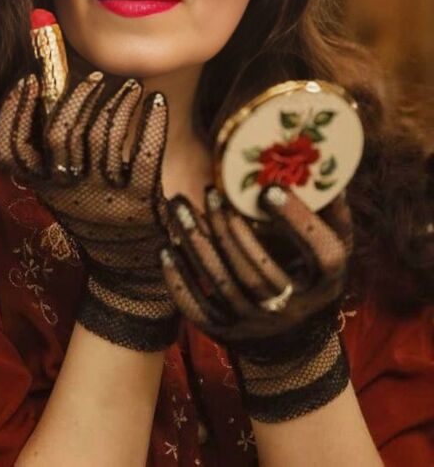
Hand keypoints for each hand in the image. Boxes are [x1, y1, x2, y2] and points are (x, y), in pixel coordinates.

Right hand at [0, 70, 177, 350]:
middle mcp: (67, 191)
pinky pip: (146, 152)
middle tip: (94, 76)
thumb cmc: (94, 213)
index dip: (13, 112)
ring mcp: (103, 196)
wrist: (130, 269)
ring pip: (103, 136)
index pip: (10, 149)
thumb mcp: (62, 189)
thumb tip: (51, 85)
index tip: (29, 79)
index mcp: (43, 186)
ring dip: (117, 101)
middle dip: (77, 96)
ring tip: (130, 85)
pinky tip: (157, 101)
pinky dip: (153, 122)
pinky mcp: (140, 199)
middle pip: (60, 132)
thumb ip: (53, 151)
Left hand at [160, 183, 353, 421]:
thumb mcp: (332, 239)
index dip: (296, 221)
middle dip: (230, 230)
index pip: (321, 253)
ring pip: (225, 285)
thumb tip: (322, 165)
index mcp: (327, 280)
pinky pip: (199, 310)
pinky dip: (180, 281)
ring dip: (198, 244)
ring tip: (179, 207)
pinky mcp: (228, 333)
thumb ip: (327, 206)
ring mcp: (260, 324)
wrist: (293, 330)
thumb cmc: (310, 266)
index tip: (269, 190)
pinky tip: (167, 249)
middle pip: (260, 271)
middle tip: (210, 192)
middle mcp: (296, 308)